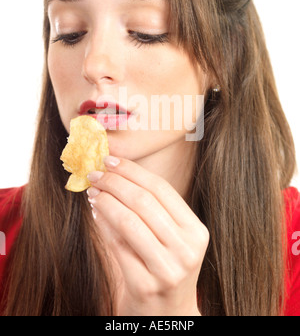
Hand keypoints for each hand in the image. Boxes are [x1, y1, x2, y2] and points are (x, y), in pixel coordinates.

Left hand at [87, 156, 208, 315]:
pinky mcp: (145, 285)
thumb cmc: (165, 267)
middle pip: (144, 201)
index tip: (110, 160)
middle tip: (95, 174)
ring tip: (92, 192)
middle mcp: (187, 249)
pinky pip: (117, 246)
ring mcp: (168, 269)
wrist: (168, 316)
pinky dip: (103, 225)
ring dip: (105, 201)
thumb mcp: (171, 238)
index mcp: (196, 232)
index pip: (162, 189)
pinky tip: (95, 214)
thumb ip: (153, 210)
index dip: (132, 171)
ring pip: (129, 221)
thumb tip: (117, 173)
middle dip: (114, 182)